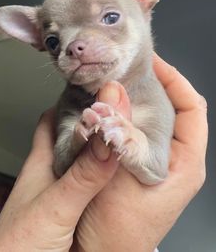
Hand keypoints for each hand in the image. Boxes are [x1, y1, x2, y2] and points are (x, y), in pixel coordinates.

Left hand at [0, 110, 118, 251]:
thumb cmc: (17, 248)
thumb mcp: (55, 206)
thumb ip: (82, 177)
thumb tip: (108, 142)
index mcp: (42, 162)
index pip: (52, 120)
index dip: (71, 102)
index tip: (94, 92)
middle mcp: (51, 173)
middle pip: (72, 137)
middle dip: (92, 124)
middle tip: (116, 114)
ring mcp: (61, 191)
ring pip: (83, 161)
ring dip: (100, 150)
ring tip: (123, 140)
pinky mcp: (71, 211)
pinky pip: (91, 185)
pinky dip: (104, 177)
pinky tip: (117, 178)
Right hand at [75, 55, 207, 251]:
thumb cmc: (117, 234)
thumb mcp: (119, 181)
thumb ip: (117, 136)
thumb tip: (113, 93)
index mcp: (185, 163)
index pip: (193, 108)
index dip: (175, 80)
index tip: (152, 63)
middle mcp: (174, 159)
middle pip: (172, 109)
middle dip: (151, 86)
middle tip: (127, 70)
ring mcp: (155, 160)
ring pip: (150, 118)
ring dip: (132, 100)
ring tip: (114, 84)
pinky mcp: (135, 162)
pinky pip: (133, 130)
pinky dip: (121, 115)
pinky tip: (104, 109)